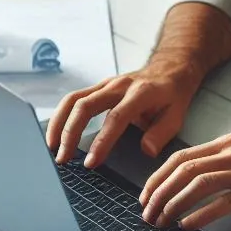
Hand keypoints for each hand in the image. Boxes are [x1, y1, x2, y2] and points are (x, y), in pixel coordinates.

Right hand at [46, 59, 199, 167]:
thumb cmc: (173, 94)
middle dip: (70, 133)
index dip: (101, 141)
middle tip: (63, 158)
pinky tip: (56, 133)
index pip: (115, 118)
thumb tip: (146, 151)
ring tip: (52, 148)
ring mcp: (106, 84)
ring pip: (73, 100)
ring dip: (59, 123)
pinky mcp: (98, 87)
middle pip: (84, 106)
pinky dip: (62, 116)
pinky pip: (74, 99)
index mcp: (140, 93)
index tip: (91, 162)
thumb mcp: (177, 115)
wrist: (170, 68)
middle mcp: (118, 86)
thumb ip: (162, 133)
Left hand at [140, 134, 230, 230]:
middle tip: (147, 212)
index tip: (146, 194)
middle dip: (159, 192)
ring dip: (174, 204)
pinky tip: (188, 224)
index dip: (158, 177)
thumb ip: (223, 159)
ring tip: (162, 220)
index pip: (181, 157)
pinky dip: (200, 214)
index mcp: (228, 143)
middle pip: (183, 170)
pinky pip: (222, 203)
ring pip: (197, 184)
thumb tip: (194, 175)